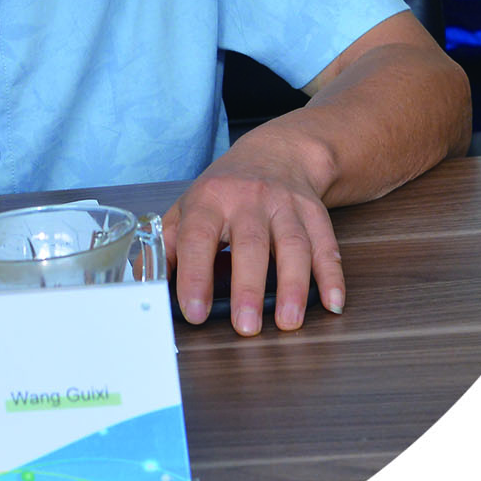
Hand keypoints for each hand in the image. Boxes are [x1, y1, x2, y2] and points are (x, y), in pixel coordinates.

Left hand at [162, 131, 344, 335]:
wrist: (276, 153)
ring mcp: (285, 205)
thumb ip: (168, 245)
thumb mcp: (188, 207)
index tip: (194, 310)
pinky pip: (326, 245)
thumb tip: (148, 282)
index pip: (198, 238)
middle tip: (246, 327)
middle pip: (250, 243)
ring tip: (288, 322)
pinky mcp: (315, 213)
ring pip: (293, 245)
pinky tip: (332, 302)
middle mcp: (248, 199)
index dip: (195, 275)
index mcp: (209, 200)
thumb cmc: (225, 190)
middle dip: (248, 287)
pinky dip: (332, 275)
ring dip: (293, 286)